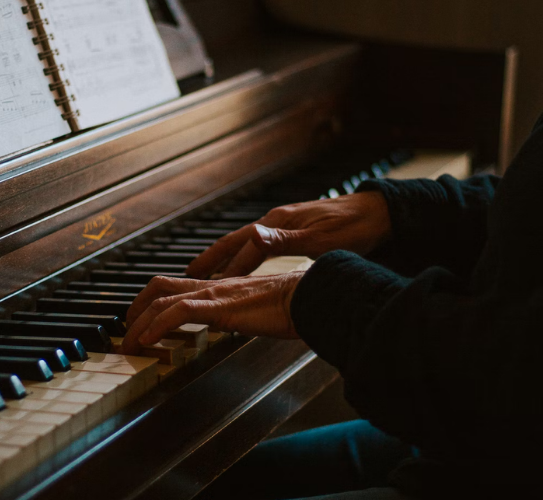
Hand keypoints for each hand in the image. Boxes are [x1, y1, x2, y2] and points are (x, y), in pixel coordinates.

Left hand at [120, 272, 302, 354]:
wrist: (312, 297)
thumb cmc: (294, 306)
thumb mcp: (257, 313)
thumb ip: (241, 316)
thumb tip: (234, 326)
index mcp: (220, 287)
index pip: (175, 286)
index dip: (152, 301)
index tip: (141, 319)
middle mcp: (211, 286)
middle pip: (158, 287)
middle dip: (135, 308)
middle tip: (125, 330)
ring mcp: (214, 294)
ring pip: (161, 299)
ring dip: (138, 322)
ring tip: (129, 343)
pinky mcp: (220, 306)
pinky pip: (179, 312)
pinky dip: (157, 326)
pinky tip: (149, 340)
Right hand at [186, 192, 390, 278]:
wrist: (380, 213)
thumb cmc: (355, 227)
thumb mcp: (321, 239)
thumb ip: (284, 240)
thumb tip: (253, 236)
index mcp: (279, 223)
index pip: (243, 248)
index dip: (222, 267)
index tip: (202, 284)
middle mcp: (277, 221)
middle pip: (235, 241)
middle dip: (212, 258)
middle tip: (190, 274)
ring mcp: (284, 224)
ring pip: (245, 243)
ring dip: (226, 258)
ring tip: (209, 272)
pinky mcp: (294, 229)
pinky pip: (259, 245)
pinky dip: (244, 256)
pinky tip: (244, 266)